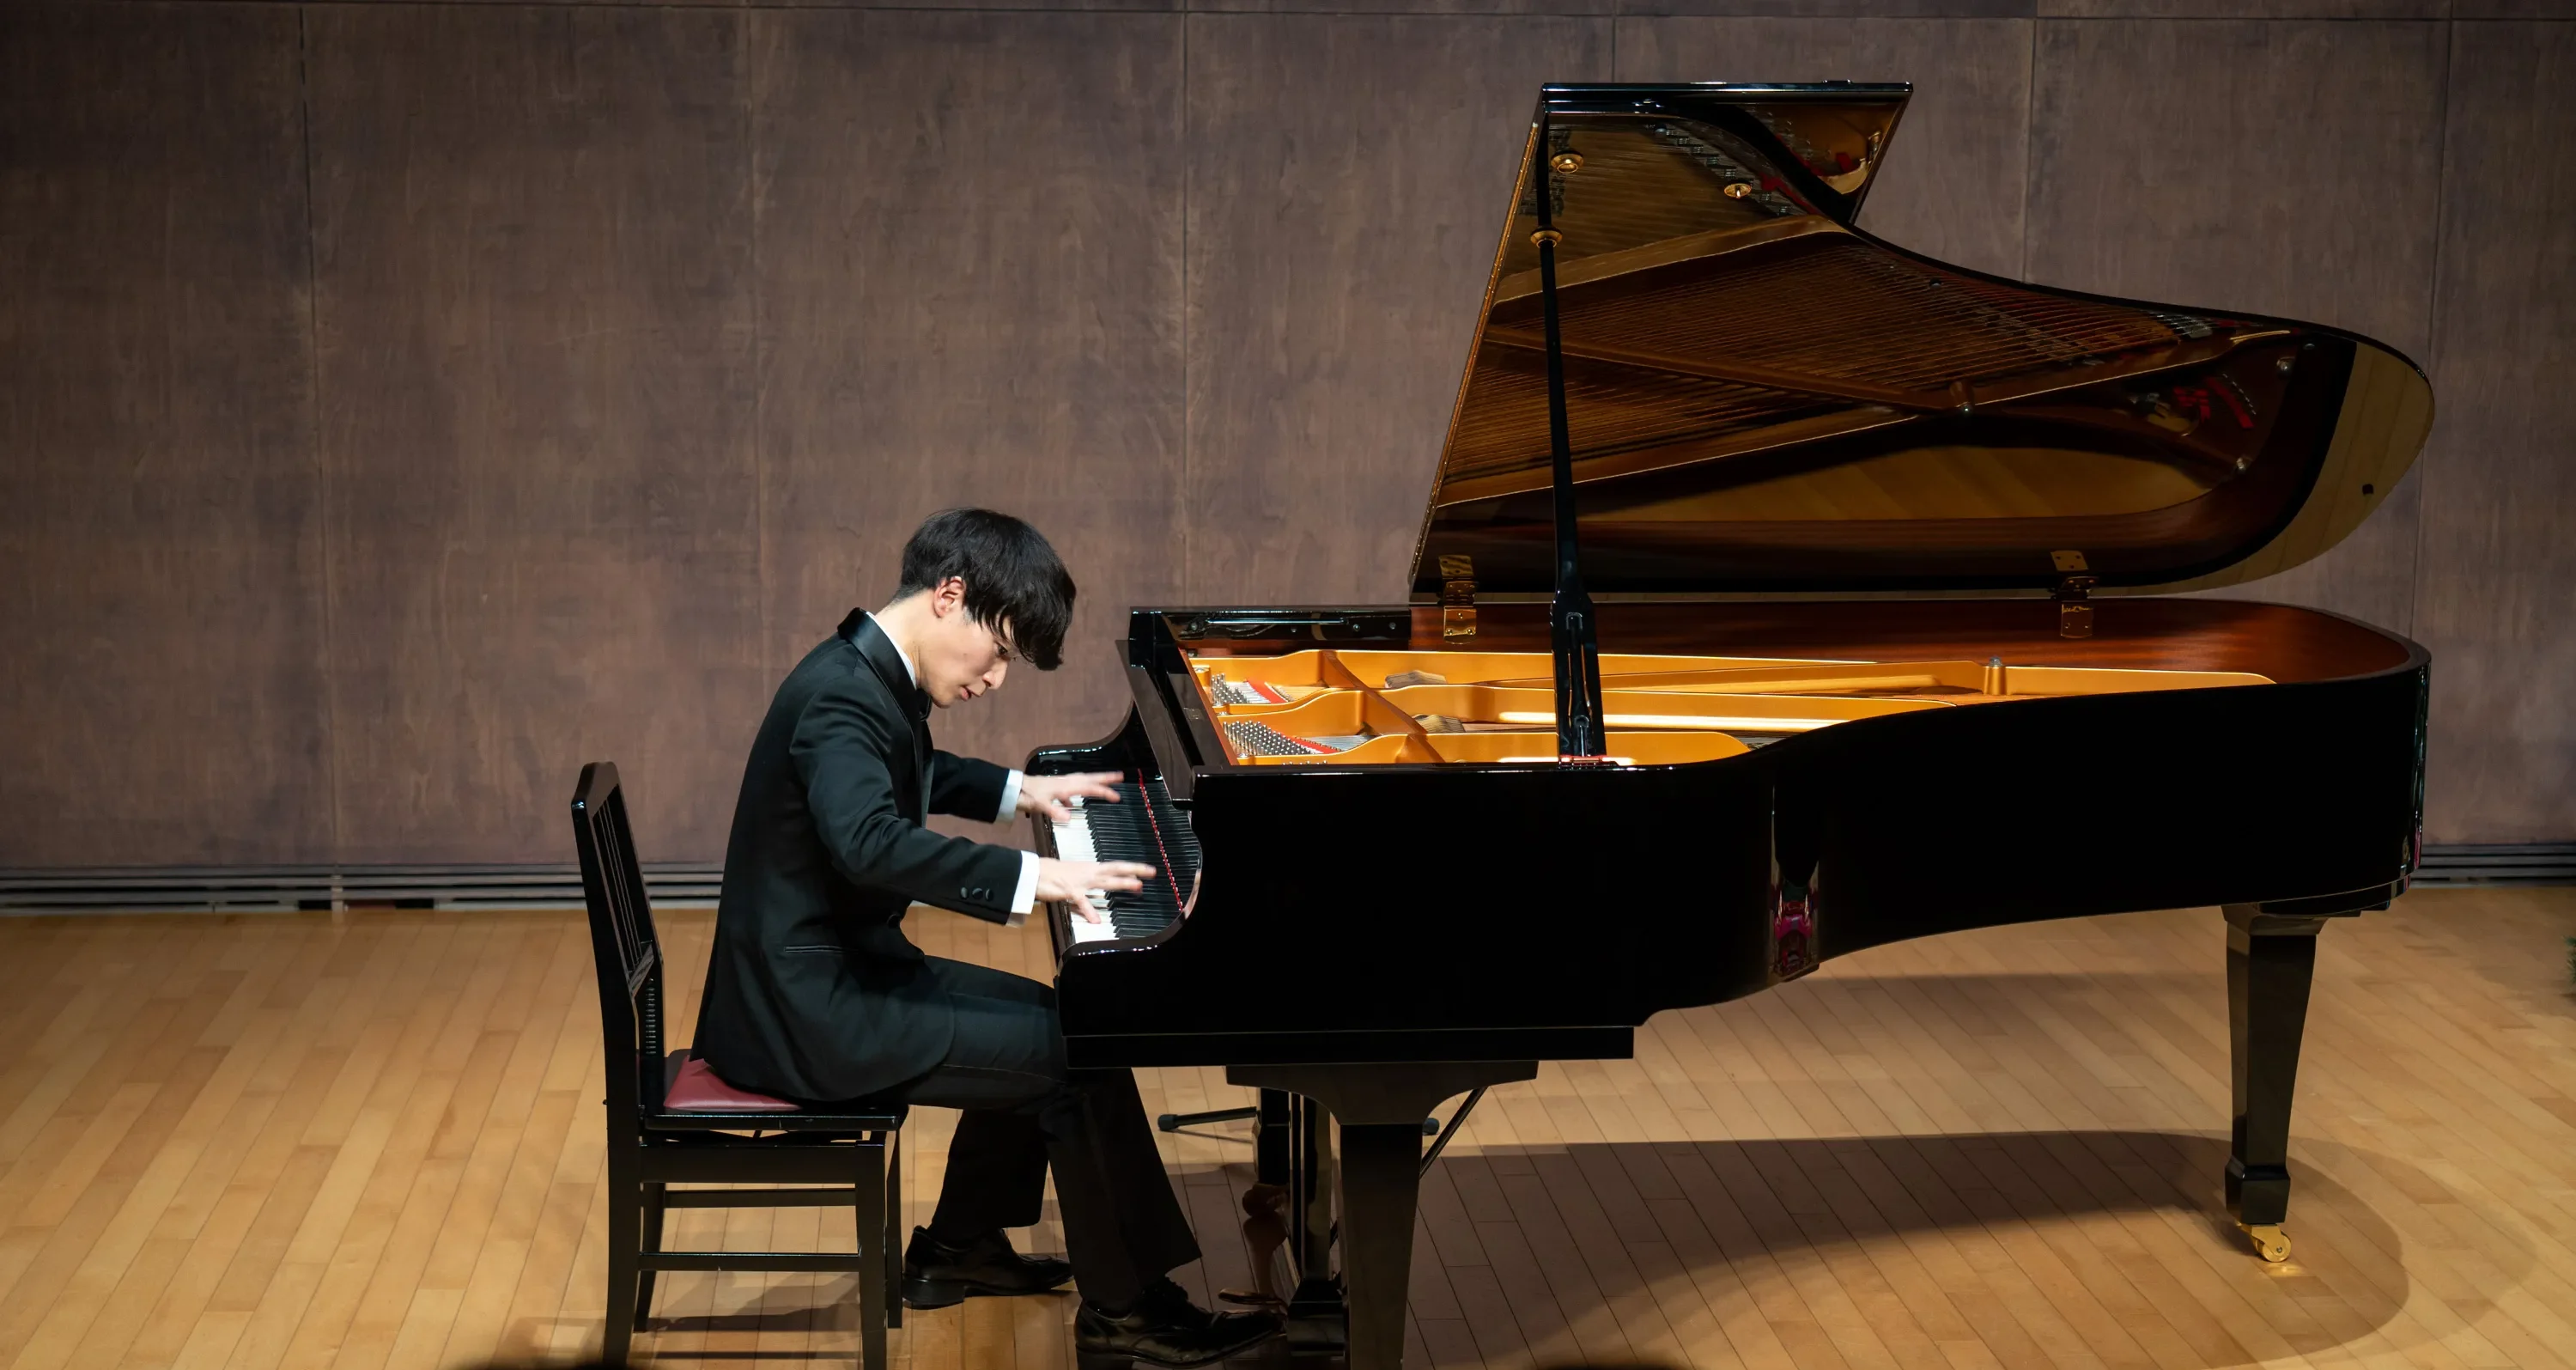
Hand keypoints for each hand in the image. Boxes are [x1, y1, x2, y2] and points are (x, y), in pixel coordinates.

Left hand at [1018, 771, 1124, 823]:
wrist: (1012, 788)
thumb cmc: (1026, 795)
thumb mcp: (1041, 805)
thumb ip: (1055, 811)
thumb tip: (1069, 818)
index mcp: (1066, 786)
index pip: (1090, 788)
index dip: (1104, 792)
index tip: (1116, 796)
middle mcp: (1065, 783)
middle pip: (1089, 779)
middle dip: (1105, 778)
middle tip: (1119, 776)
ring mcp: (1059, 784)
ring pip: (1081, 781)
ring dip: (1093, 783)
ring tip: (1102, 785)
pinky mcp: (1052, 788)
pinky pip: (1069, 789)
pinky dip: (1074, 794)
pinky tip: (1071, 803)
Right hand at [1035, 857, 1154, 922]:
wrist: (1034, 872)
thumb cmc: (1053, 875)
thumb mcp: (1075, 879)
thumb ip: (1089, 887)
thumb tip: (1101, 891)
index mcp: (1090, 869)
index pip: (1114, 867)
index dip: (1131, 868)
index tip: (1146, 870)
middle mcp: (1088, 873)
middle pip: (1115, 869)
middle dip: (1134, 870)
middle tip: (1151, 871)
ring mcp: (1080, 881)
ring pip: (1105, 881)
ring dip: (1121, 883)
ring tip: (1137, 886)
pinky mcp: (1069, 890)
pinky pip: (1081, 901)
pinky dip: (1089, 911)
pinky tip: (1096, 921)